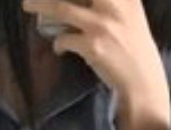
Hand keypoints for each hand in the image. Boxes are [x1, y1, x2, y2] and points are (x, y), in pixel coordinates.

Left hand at [21, 0, 169, 117]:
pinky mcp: (92, 46)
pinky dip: (58, 43)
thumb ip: (110, 2)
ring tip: (28, 5)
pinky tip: (60, 48)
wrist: (142, 80)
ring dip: (40, 6)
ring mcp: (102, 25)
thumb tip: (77, 0)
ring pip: (61, 8)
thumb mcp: (130, 13)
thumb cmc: (133, 46)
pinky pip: (63, 39)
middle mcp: (114, 5)